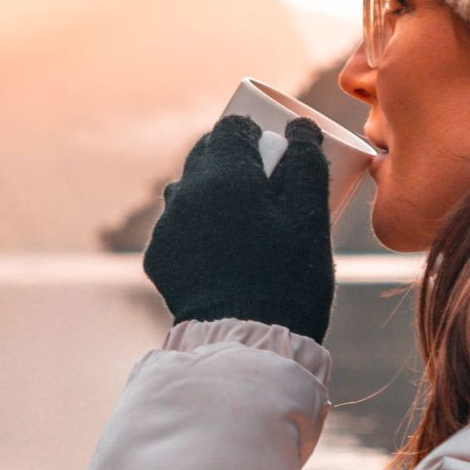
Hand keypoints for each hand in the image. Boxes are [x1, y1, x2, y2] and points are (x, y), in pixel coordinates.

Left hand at [142, 115, 334, 342]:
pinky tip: (221, 250)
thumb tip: (300, 127)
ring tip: (242, 219)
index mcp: (223, 175)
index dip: (252, 132)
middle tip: (261, 185)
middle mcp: (185, 194)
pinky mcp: (158, 259)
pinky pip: (178, 228)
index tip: (269, 148)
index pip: (230, 129)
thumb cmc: (288, 277)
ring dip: (210, 194)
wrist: (247, 342)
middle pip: (205, 157)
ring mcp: (166, 228)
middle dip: (231, 160)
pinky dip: (197, 229)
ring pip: (188, 192)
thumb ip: (307, 163)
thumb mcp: (311, 217)